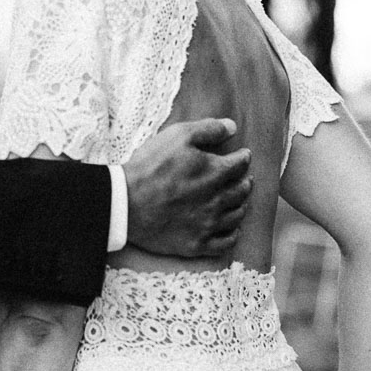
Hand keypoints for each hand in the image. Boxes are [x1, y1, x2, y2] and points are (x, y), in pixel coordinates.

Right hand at [122, 118, 251, 257]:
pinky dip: (232, 235)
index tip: (244, 155)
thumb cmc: (150, 166)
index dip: (244, 157)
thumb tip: (232, 127)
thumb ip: (208, 129)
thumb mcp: (177, 136)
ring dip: (241, 205)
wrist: (125, 203)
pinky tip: (231, 229)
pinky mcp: (197, 244)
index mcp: (215, 172)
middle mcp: (217, 200)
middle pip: (242, 191)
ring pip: (237, 216)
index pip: (240, 164)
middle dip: (246, 181)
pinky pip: (225, 243)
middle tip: (245, 178)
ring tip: (239, 201)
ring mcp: (208, 224)